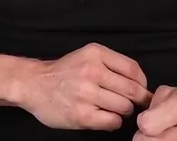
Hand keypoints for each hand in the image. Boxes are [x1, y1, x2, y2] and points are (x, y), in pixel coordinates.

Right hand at [18, 43, 151, 130]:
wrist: (34, 85)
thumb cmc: (64, 72)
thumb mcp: (88, 56)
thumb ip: (113, 65)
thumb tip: (143, 84)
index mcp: (95, 53)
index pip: (133, 70)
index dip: (142, 83)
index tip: (140, 90)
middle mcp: (91, 71)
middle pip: (132, 90)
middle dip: (136, 100)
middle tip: (132, 103)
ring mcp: (86, 94)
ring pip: (124, 107)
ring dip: (123, 111)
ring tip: (112, 108)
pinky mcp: (81, 114)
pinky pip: (112, 121)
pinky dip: (113, 121)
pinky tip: (104, 116)